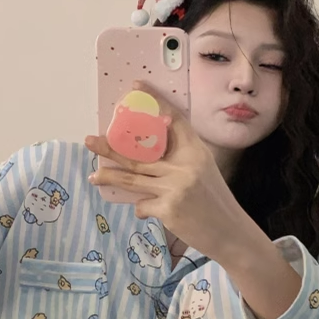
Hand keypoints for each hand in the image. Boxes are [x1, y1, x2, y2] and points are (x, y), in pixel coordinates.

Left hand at [85, 82, 243, 260]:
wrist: (229, 232)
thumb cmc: (214, 201)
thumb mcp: (202, 171)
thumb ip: (179, 159)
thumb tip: (145, 153)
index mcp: (196, 151)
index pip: (173, 120)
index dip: (155, 102)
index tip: (137, 86)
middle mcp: (185, 166)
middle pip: (139, 154)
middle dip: (110, 149)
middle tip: (89, 141)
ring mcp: (175, 187)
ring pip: (132, 179)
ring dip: (109, 177)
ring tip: (94, 177)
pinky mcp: (168, 209)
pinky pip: (142, 205)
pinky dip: (142, 208)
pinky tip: (151, 211)